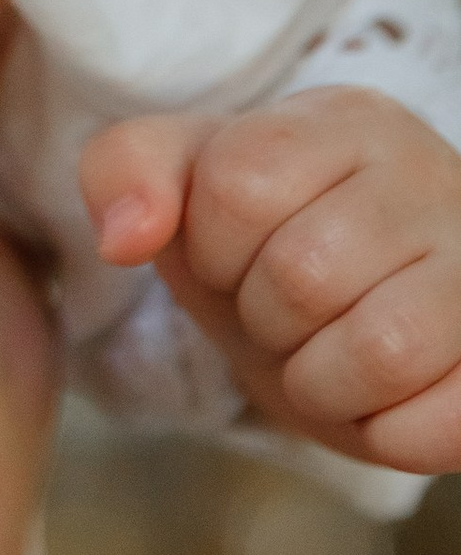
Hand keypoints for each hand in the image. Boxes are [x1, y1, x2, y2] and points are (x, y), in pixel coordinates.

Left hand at [83, 85, 460, 468]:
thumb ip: (127, 170)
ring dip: (320, 381)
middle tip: (286, 314)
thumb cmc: (270, 242)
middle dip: (264, 319)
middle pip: (303, 276)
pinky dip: (383, 433)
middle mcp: (430, 177)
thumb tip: (124, 237)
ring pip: (382, 350)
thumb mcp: (189, 187)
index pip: (238, 182)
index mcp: (345, 122)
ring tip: (329, 355)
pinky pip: (435, 425)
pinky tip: (380, 399)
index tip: (236, 254)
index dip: (213, 246)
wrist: (362, 313)